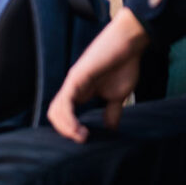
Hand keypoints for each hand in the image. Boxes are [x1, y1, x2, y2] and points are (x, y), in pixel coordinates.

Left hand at [46, 8, 148, 141]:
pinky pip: (65, 101)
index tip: (84, 141)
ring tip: (81, 138)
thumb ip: (111, 113)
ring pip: (56, 110)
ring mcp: (73, 82)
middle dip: (64, 132)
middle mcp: (72, 88)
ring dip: (65, 129)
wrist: (130, 42)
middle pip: (55, 114)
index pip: (64, 115)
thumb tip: (110, 130)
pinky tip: (79, 128)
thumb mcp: (118, 96)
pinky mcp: (77, 77)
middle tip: (82, 142)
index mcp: (80, 93)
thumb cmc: (124, 64)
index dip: (69, 130)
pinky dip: (69, 118)